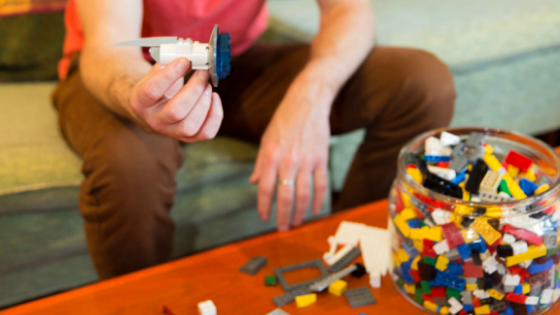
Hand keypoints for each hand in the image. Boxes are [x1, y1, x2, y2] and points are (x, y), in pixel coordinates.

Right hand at [129, 58, 222, 141]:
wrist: (149, 109)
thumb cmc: (155, 85)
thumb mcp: (155, 73)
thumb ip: (169, 62)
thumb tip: (192, 53)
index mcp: (140, 101)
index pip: (152, 90)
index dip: (170, 74)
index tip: (185, 60)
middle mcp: (153, 120)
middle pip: (176, 111)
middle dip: (194, 89)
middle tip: (203, 72)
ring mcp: (170, 132)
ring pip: (190, 125)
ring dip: (204, 103)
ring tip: (208, 86)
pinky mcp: (187, 137)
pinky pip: (206, 133)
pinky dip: (215, 116)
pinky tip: (214, 98)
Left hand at [250, 77, 331, 230]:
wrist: (308, 102)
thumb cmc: (284, 120)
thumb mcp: (266, 139)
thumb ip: (261, 162)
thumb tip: (254, 183)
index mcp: (271, 156)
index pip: (266, 189)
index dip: (264, 207)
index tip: (264, 218)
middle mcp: (289, 161)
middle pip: (285, 196)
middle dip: (283, 216)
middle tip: (282, 229)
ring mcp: (307, 161)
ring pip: (304, 194)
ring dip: (300, 212)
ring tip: (297, 222)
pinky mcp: (322, 158)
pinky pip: (321, 184)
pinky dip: (319, 200)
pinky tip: (316, 210)